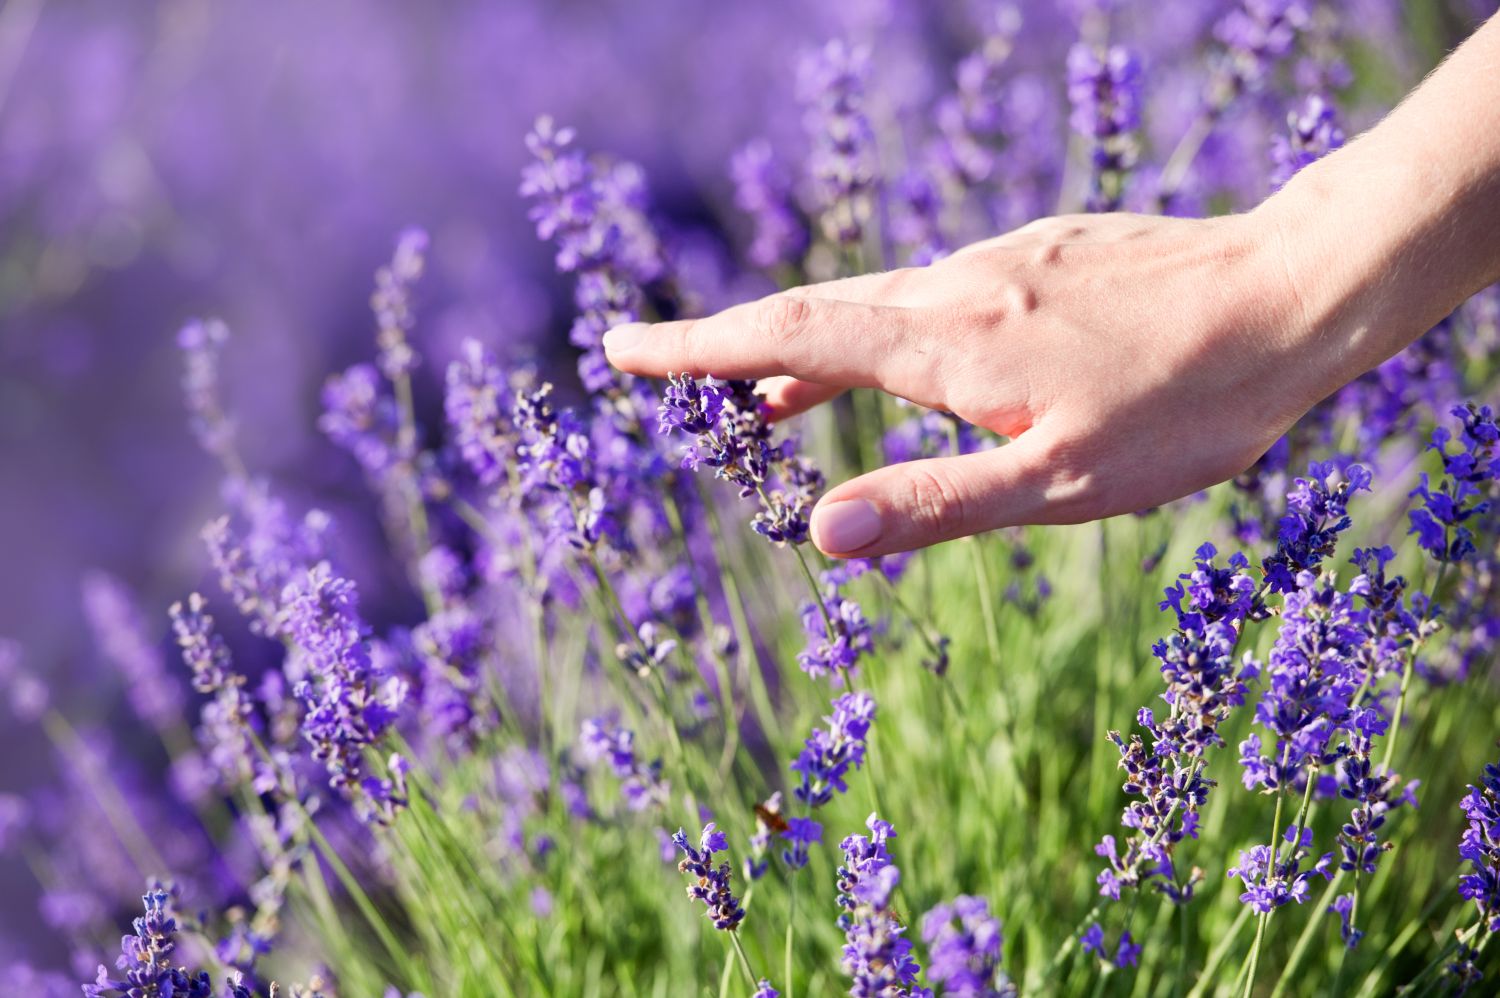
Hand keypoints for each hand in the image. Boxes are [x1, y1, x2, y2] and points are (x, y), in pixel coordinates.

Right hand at [605, 210, 1341, 557]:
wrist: (1294, 295)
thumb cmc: (1185, 406)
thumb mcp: (1060, 487)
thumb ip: (931, 507)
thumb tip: (816, 532)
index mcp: (949, 345)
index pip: (790, 336)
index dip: (699, 346)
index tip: (623, 345)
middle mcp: (961, 287)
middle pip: (820, 311)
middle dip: (736, 344)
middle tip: (675, 370)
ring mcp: (1005, 263)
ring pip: (884, 304)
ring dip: (819, 347)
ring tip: (776, 397)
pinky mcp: (1045, 255)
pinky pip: (942, 293)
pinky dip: (893, 330)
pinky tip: (916, 362)